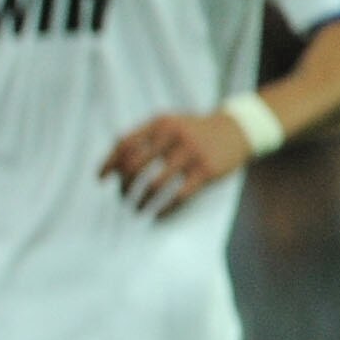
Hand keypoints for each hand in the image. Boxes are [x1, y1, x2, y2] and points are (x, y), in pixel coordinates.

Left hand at [100, 109, 250, 217]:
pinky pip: (179, 195)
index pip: (125, 144)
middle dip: (124, 185)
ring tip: (136, 209)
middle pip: (135, 166)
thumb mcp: (170, 122)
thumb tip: (112, 160)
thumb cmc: (195, 130)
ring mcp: (191, 153)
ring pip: (154, 184)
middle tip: (122, 197)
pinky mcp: (207, 170)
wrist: (238, 128)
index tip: (101, 180)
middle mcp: (174, 135)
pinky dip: (164, 209)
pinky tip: (157, 216)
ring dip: (141, 201)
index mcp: (160, 122)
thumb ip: (144, 136)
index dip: (109, 163)